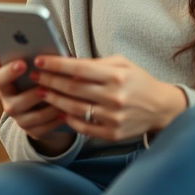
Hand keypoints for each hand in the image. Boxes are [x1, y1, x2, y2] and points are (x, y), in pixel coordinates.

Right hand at [0, 39, 74, 148]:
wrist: (47, 105)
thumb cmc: (42, 75)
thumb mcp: (36, 63)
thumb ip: (32, 53)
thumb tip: (37, 34)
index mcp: (5, 81)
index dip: (8, 71)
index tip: (21, 62)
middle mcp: (8, 100)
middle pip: (10, 100)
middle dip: (28, 92)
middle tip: (41, 82)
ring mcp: (19, 117)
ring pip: (28, 116)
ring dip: (44, 105)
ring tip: (58, 96)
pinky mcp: (32, 131)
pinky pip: (42, 128)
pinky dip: (54, 119)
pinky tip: (65, 111)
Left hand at [33, 54, 186, 141]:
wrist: (160, 107)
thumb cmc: (138, 81)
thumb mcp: (123, 63)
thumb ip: (98, 63)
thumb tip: (70, 63)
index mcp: (117, 75)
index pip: (79, 68)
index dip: (56, 64)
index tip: (39, 60)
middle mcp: (114, 96)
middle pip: (72, 88)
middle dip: (50, 80)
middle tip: (35, 76)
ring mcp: (113, 117)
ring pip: (74, 108)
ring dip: (54, 100)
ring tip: (42, 92)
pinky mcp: (112, 133)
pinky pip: (83, 126)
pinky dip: (69, 118)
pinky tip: (59, 110)